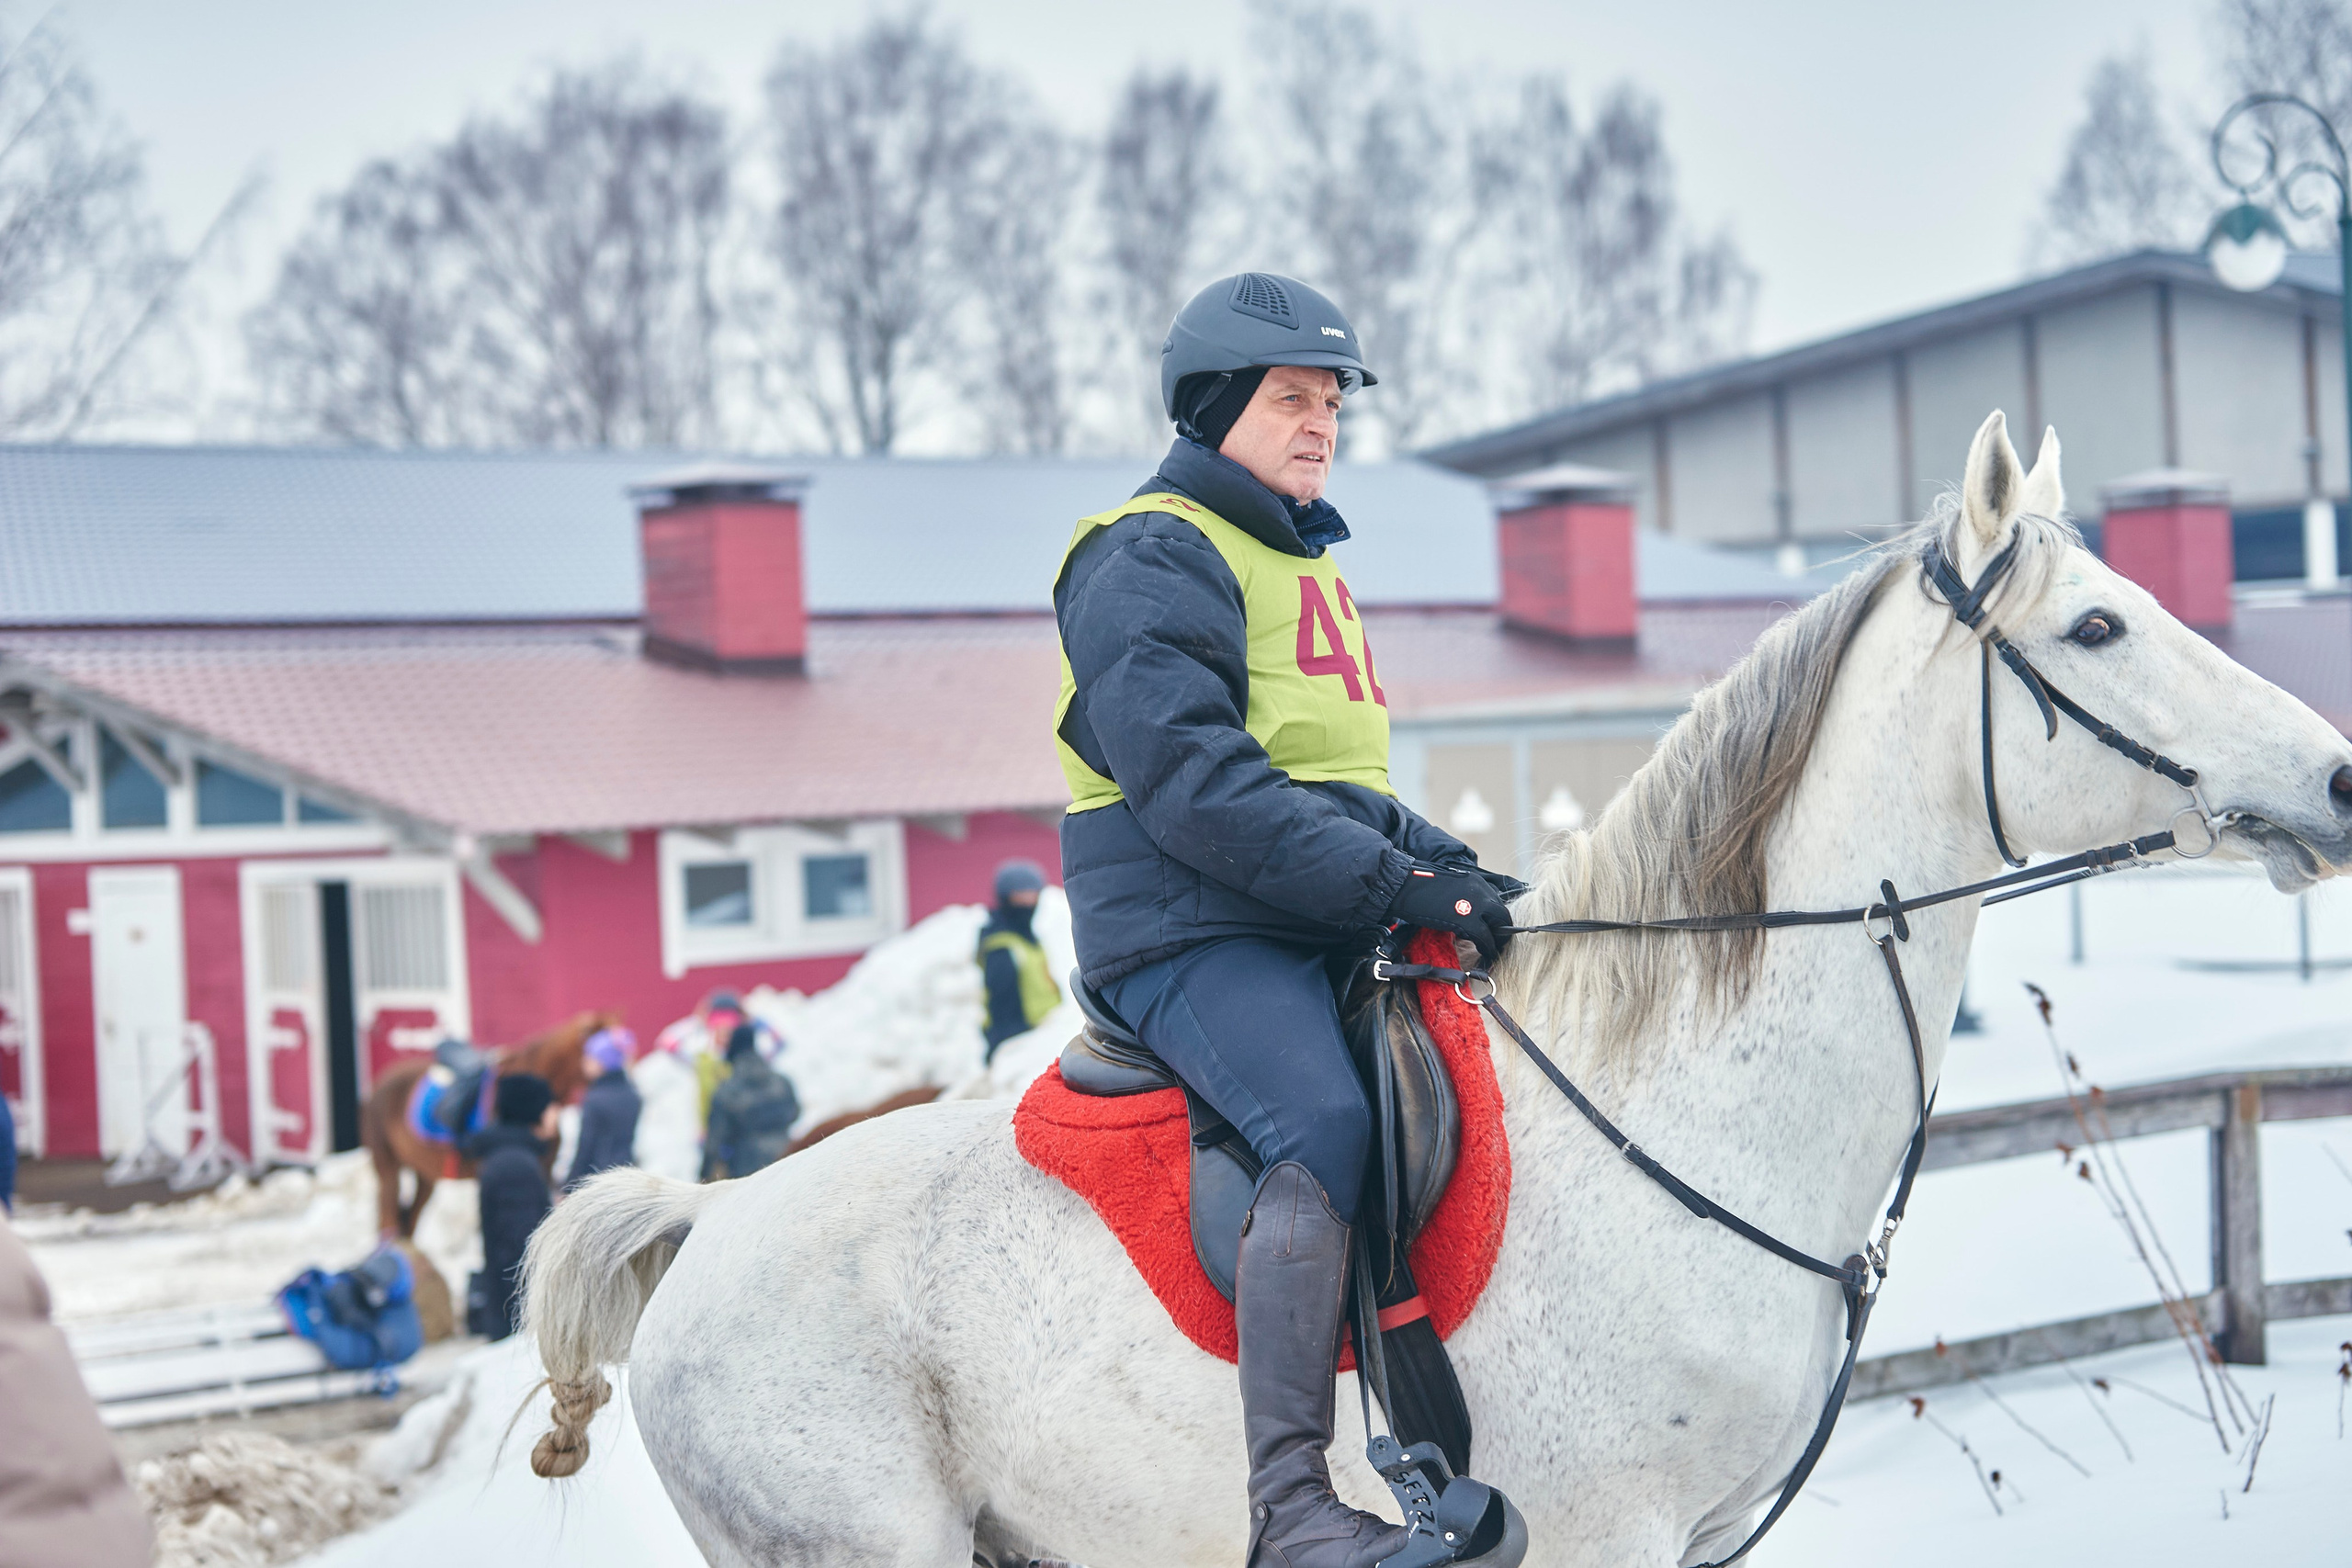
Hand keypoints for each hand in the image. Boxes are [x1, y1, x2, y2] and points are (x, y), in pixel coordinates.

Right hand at [1384, 862, 1513, 966]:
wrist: (1403, 885)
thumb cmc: (1417, 885)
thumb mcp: (1448, 886)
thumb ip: (1461, 897)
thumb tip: (1465, 911)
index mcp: (1475, 881)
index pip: (1495, 901)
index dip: (1493, 917)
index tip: (1491, 927)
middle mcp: (1481, 890)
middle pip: (1502, 913)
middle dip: (1501, 929)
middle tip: (1496, 940)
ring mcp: (1477, 905)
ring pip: (1499, 926)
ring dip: (1497, 940)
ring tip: (1493, 950)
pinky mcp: (1468, 922)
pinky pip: (1486, 939)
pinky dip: (1488, 948)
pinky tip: (1486, 954)